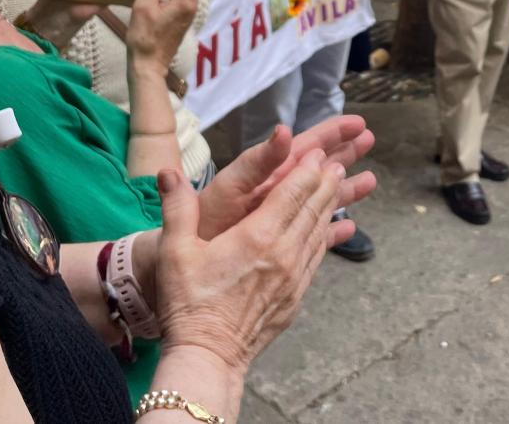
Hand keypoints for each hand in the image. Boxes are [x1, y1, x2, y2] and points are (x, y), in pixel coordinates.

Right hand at [150, 151, 347, 372]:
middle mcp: (283, 254)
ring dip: (330, 206)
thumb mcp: (174, 252)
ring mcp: (293, 278)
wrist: (207, 356)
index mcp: (257, 236)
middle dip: (326, 182)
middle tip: (337, 160)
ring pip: (319, 232)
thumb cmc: (189, 303)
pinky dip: (327, 237)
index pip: (292, 193)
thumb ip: (177, 208)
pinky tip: (330, 229)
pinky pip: (317, 258)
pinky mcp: (295, 297)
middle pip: (313, 208)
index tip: (319, 151)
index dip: (307, 169)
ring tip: (340, 186)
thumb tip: (168, 174)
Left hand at [197, 119, 376, 240]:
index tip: (354, 123)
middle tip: (368, 136)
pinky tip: (349, 226)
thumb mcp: (228, 188)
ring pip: (318, 198)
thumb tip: (284, 131)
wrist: (179, 265)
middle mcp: (272, 193)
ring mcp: (275, 218)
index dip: (329, 134)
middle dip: (342, 152)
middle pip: (315, 168)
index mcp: (263, 176)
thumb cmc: (201, 225)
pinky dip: (330, 230)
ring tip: (371, 179)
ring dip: (343, 188)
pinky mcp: (275, 243)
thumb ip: (256, 163)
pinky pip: (310, 233)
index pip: (303, 147)